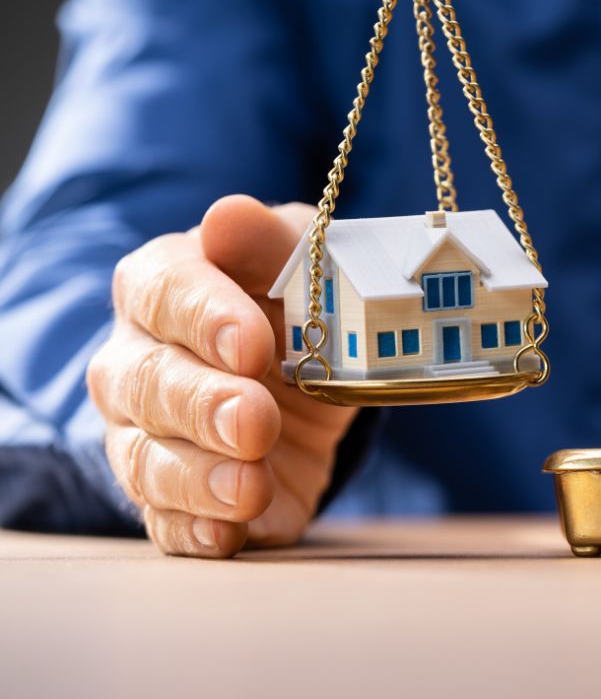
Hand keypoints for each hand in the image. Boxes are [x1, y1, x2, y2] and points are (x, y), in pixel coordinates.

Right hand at [87, 196, 356, 556]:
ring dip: (197, 479)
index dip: (206, 319)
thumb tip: (230, 217)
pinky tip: (228, 536)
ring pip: (146, 460)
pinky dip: (195, 532)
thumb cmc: (294, 302)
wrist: (311, 371)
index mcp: (161, 285)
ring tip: (250, 487)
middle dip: (202, 406)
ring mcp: (146, 435)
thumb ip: (272, 243)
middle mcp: (136, 360)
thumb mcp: (303, 260)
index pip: (165, 294)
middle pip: (147, 384)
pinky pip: (167, 522)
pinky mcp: (177, 498)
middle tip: (255, 422)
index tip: (254, 344)